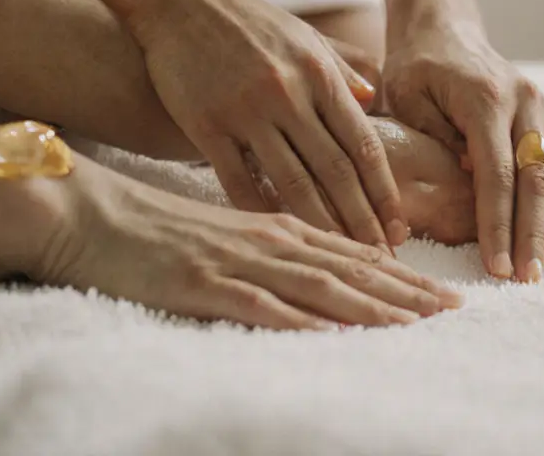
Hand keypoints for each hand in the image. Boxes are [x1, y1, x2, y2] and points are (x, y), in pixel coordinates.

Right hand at [29, 163, 461, 329]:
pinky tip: (333, 332)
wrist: (91, 211)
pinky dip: (303, 319)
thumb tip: (319, 237)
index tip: (444, 294)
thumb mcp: (231, 218)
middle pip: (353, 267)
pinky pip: (263, 304)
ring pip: (321, 283)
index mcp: (281, 222)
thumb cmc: (159, 220)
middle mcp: (272, 238)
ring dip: (372, 306)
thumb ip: (279, 226)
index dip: (405, 275)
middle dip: (407, 292)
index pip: (357, 251)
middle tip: (452, 311)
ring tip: (414, 325)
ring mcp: (241, 260)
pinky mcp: (205, 282)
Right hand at [126, 0, 405, 252]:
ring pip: (294, 182)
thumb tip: (373, 100)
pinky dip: (260, 213)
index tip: (399, 229)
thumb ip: (340, 70)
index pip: (365, 145)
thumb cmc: (246, 19)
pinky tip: (278, 241)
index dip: (385, 192)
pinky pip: (238, 180)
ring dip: (322, 227)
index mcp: (320, 75)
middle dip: (363, 220)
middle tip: (381, 259)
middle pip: (338, 171)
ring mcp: (249, 111)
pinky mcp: (207, 124)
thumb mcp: (304, 36)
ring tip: (339, 260)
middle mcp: (291, 95)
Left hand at [382, 20, 543, 281]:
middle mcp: (527, 102)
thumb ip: (434, 137)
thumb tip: (469, 181)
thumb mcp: (405, 97)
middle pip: (540, 177)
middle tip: (529, 278)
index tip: (497, 267)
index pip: (498, 172)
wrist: (445, 32)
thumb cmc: (415, 71)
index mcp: (486, 98)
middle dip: (537, 233)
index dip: (499, 224)